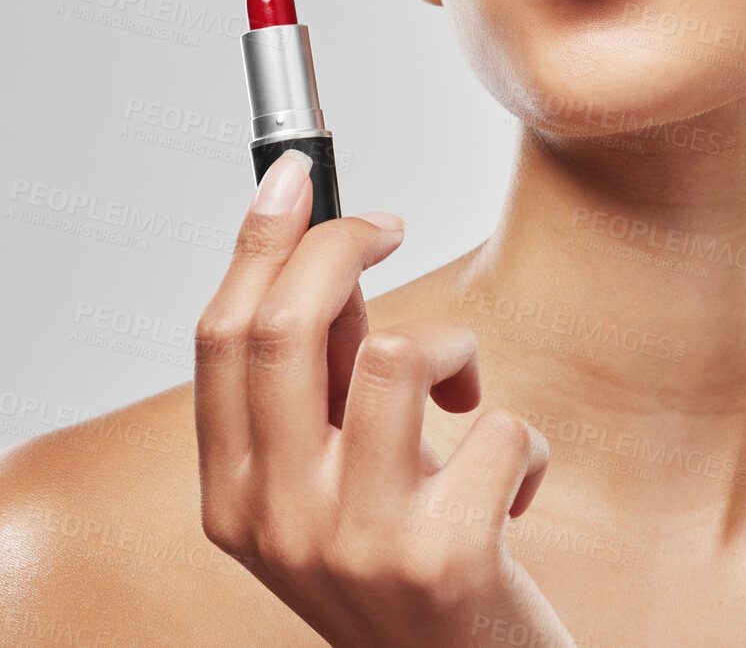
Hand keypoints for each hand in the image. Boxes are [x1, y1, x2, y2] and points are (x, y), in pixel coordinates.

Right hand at [194, 148, 575, 647]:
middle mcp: (280, 524)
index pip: (222, 337)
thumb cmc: (411, 567)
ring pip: (398, 355)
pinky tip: (514, 487)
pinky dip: (523, 439)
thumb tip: (329, 254)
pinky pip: (496, 428)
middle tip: (388, 225)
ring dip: (455, 350)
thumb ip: (327, 375)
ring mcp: (358, 545)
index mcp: (236, 498)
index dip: (260, 242)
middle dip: (340, 242)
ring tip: (466, 400)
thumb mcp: (344, 475)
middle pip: (287, 329)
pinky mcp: (446, 561)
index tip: (297, 178)